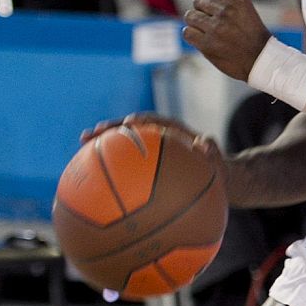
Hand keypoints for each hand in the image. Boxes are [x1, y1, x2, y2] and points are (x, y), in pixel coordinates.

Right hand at [79, 112, 223, 181]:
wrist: (224, 184)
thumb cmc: (224, 175)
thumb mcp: (224, 166)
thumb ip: (215, 154)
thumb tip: (206, 141)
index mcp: (178, 135)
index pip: (158, 123)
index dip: (144, 121)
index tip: (130, 123)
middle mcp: (162, 140)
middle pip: (132, 131)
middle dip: (111, 131)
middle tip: (89, 134)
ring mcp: (153, 154)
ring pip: (125, 147)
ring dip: (104, 147)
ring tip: (81, 147)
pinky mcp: (148, 168)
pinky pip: (127, 168)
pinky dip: (112, 171)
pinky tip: (93, 182)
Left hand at [185, 0, 270, 79]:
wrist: (261, 60)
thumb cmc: (250, 30)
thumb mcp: (242, 4)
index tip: (217, 7)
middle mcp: (226, 11)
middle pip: (197, 1)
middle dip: (204, 11)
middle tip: (218, 23)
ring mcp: (216, 28)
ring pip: (190, 16)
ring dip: (197, 24)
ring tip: (211, 31)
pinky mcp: (208, 44)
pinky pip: (187, 32)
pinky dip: (193, 36)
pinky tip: (205, 40)